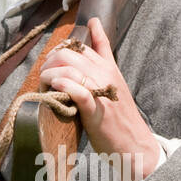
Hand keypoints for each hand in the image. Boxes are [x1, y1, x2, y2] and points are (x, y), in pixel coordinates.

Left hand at [38, 16, 159, 180]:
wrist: (135, 144)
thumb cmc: (120, 118)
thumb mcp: (113, 84)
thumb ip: (102, 62)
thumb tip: (90, 36)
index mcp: (110, 68)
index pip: (86, 44)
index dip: (65, 46)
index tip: (56, 53)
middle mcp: (106, 74)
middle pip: (71, 53)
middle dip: (51, 61)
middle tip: (45, 75)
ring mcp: (101, 91)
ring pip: (70, 69)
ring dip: (51, 74)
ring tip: (46, 84)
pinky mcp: (96, 109)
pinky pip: (77, 90)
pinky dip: (63, 86)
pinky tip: (54, 88)